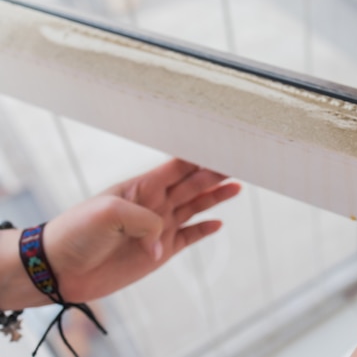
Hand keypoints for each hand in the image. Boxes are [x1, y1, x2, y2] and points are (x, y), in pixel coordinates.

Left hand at [43, 159, 240, 302]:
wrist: (60, 268)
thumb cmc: (77, 231)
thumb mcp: (109, 213)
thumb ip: (146, 219)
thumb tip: (165, 237)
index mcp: (143, 187)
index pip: (178, 166)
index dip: (199, 156)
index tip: (220, 145)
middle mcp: (155, 204)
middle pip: (193, 184)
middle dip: (215, 174)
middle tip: (239, 163)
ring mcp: (160, 227)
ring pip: (196, 207)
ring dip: (216, 197)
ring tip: (237, 186)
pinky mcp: (161, 252)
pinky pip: (189, 237)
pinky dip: (204, 230)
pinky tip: (218, 223)